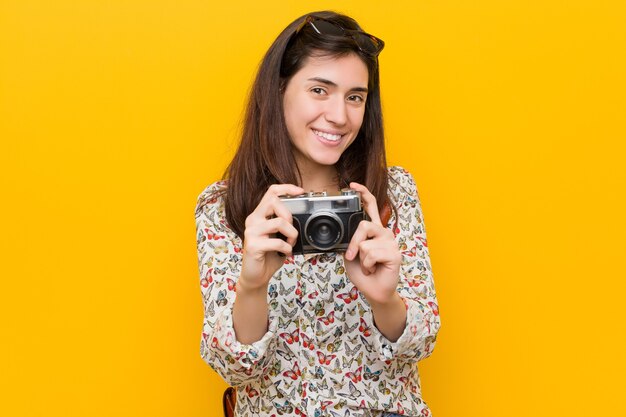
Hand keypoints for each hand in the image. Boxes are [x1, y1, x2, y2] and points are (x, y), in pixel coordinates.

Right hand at [238, 184, 303, 292]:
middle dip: (289, 214)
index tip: (301, 192)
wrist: (255, 276)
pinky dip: (287, 248)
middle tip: (292, 229)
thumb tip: (301, 215)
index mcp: (259, 215)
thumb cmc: (268, 255)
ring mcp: (252, 232)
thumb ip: (283, 223)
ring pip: (279, 222)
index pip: (271, 192)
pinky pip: (277, 242)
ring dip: (292, 234)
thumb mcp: (277, 235)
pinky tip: (286, 253)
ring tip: (290, 243)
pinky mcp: (253, 246)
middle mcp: (253, 220)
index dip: (287, 188)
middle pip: (274, 201)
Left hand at [343, 182, 401, 306]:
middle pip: (363, 225)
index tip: (353, 186)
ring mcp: (391, 242)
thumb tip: (344, 233)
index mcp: (374, 230)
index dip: (363, 194)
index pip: (371, 206)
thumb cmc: (364, 272)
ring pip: (365, 244)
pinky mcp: (395, 253)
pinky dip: (367, 266)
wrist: (374, 291)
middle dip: (354, 244)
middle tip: (353, 257)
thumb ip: (350, 240)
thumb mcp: (351, 253)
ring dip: (361, 260)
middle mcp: (384, 232)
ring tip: (369, 266)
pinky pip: (371, 255)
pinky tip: (375, 269)